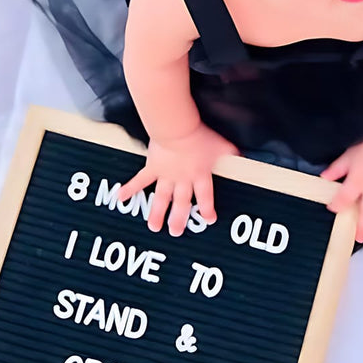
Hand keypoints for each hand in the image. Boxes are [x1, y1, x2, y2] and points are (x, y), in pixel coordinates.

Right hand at [117, 123, 238, 235]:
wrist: (177, 130)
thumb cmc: (199, 137)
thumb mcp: (222, 145)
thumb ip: (230, 152)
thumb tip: (241, 154)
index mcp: (200, 176)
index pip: (206, 197)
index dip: (208, 209)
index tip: (209, 220)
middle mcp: (183, 180)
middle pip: (182, 203)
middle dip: (179, 219)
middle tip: (175, 232)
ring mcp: (166, 176)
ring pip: (162, 199)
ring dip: (157, 213)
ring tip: (153, 227)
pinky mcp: (152, 168)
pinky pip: (140, 181)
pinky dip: (130, 189)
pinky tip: (121, 198)